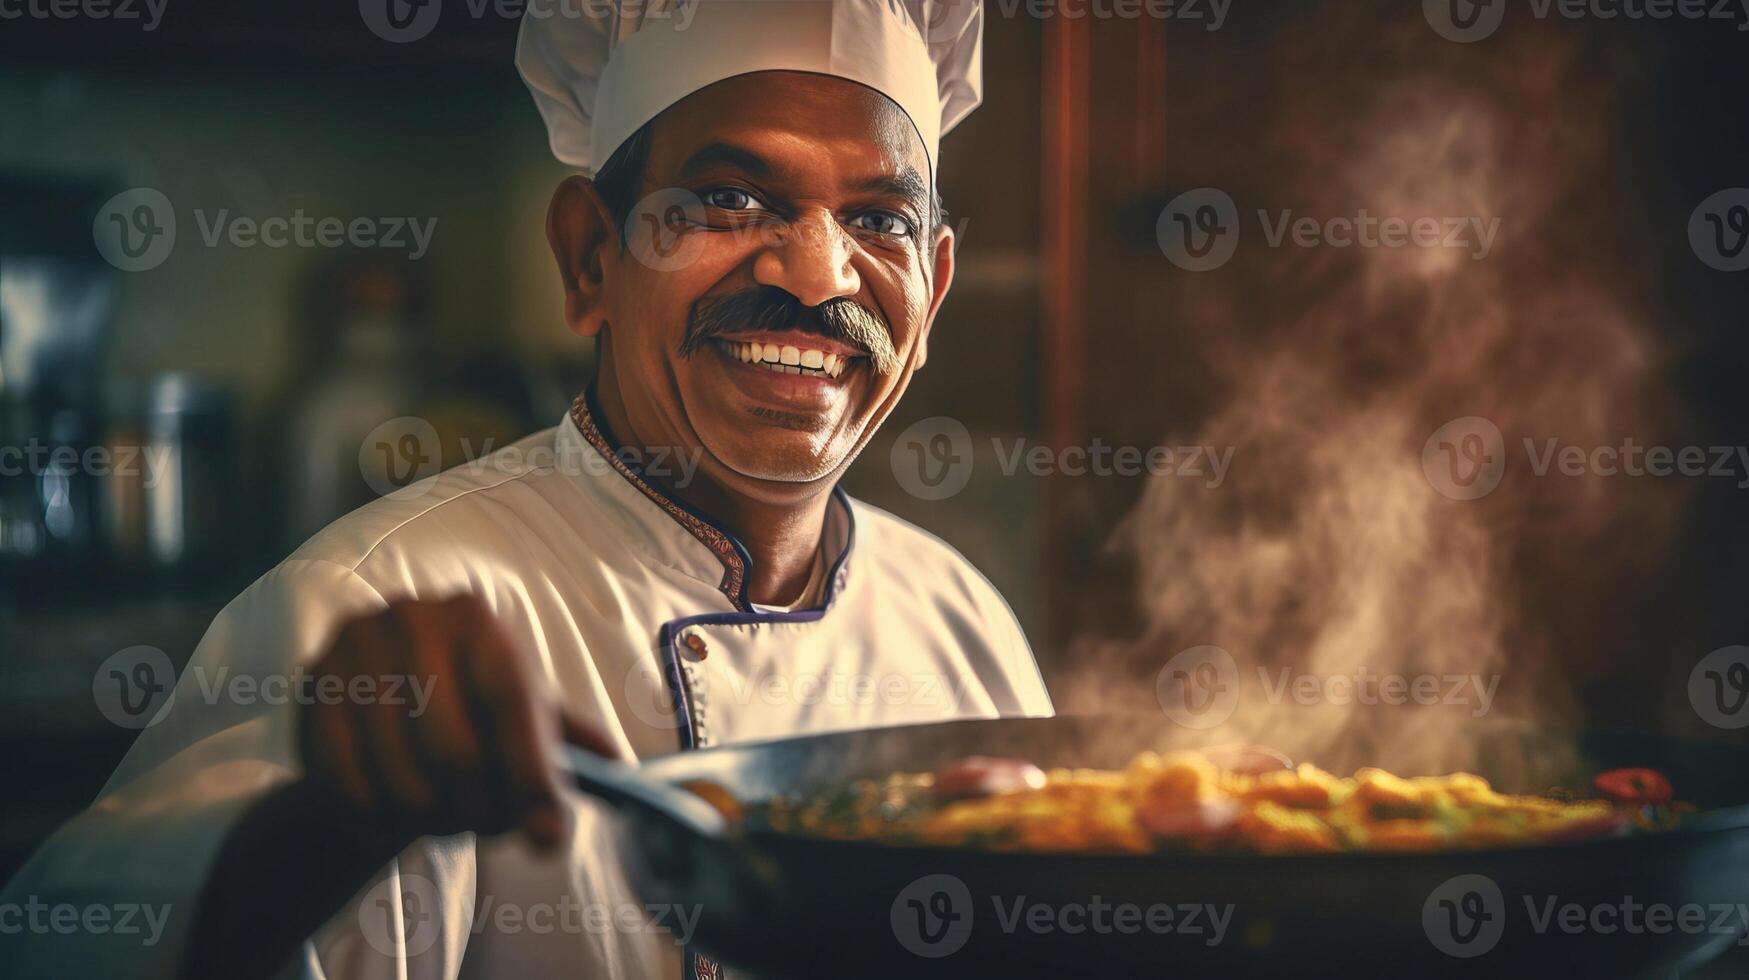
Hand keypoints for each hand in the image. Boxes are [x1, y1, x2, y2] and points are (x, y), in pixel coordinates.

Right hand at [296, 594, 617, 849]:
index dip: (533, 776)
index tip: (550, 837)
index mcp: (475, 618)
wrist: (374, 702)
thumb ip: (566, 739)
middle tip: (490, 827)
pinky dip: (383, 822)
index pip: (511, 705)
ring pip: (403, 781)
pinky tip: (396, 815)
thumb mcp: (522, 710)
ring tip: (446, 819)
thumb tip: (619, 768)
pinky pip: (350, 789)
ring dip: (434, 822)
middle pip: (456, 751)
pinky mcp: (310, 690)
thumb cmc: (467, 707)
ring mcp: (352, 650)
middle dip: (482, 810)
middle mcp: (411, 618)